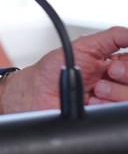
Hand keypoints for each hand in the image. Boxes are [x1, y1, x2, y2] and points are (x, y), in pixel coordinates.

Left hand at [0, 26, 127, 113]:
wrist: (35, 94)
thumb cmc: (53, 70)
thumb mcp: (84, 46)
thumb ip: (111, 37)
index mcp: (115, 64)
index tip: (118, 63)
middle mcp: (116, 83)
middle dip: (127, 75)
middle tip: (110, 73)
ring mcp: (111, 100)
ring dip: (116, 92)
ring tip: (96, 89)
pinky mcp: (104, 115)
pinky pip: (118, 113)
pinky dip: (106, 105)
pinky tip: (92, 101)